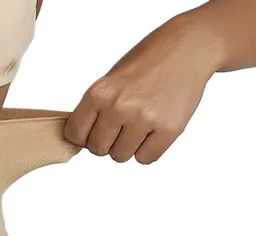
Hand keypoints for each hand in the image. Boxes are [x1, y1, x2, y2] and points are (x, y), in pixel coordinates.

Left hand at [64, 12, 221, 163]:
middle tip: (122, 123)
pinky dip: (148, 149)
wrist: (190, 47)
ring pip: (120, 156)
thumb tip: (79, 141)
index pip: (75, 135)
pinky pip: (145, 159)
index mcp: (99, 93)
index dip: (85, 134)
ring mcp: (145, 118)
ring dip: (128, 145)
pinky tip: (155, 128)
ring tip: (141, 122)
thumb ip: (94, 110)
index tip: (96, 127)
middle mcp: (120, 107)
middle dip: (107, 141)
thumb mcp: (110, 80)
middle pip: (97, 150)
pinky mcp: (169, 129)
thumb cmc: (147, 63)